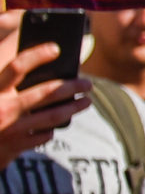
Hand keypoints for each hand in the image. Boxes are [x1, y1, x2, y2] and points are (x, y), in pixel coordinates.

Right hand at [0, 36, 89, 167]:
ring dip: (73, 108)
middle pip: (46, 92)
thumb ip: (5, 72)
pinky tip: (57, 123)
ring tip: (86, 101)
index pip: (17, 66)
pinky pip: (42, 136)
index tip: (55, 48)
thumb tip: (28, 45)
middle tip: (87, 83)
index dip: (37, 55)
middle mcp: (1, 108)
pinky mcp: (12, 147)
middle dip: (72, 86)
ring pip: (51, 116)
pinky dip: (51, 129)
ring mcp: (9, 129)